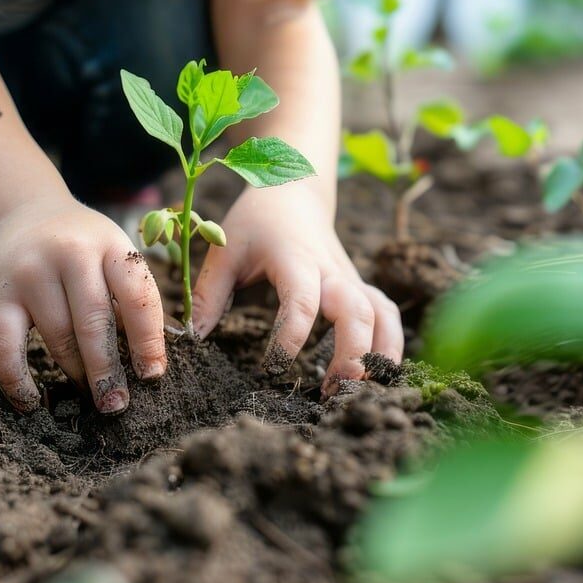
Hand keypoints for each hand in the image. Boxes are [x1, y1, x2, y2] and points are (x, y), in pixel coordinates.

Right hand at [0, 196, 166, 413]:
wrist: (26, 212)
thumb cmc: (85, 246)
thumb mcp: (115, 254)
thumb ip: (132, 298)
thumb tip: (150, 362)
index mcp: (110, 244)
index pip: (137, 294)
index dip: (148, 339)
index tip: (152, 375)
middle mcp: (71, 253)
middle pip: (93, 321)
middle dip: (107, 369)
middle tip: (117, 404)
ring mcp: (32, 272)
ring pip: (57, 336)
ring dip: (75, 372)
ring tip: (90, 393)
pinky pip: (6, 345)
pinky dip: (17, 379)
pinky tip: (32, 402)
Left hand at [192, 183, 403, 395]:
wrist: (294, 191)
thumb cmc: (256, 221)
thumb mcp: (225, 249)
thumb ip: (209, 294)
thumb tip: (193, 339)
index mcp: (296, 260)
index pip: (302, 301)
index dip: (292, 337)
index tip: (272, 368)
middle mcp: (331, 271)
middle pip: (357, 312)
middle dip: (352, 354)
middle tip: (332, 392)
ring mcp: (350, 279)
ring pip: (382, 314)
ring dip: (379, 353)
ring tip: (361, 391)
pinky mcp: (359, 288)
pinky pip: (386, 314)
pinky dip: (389, 344)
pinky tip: (376, 375)